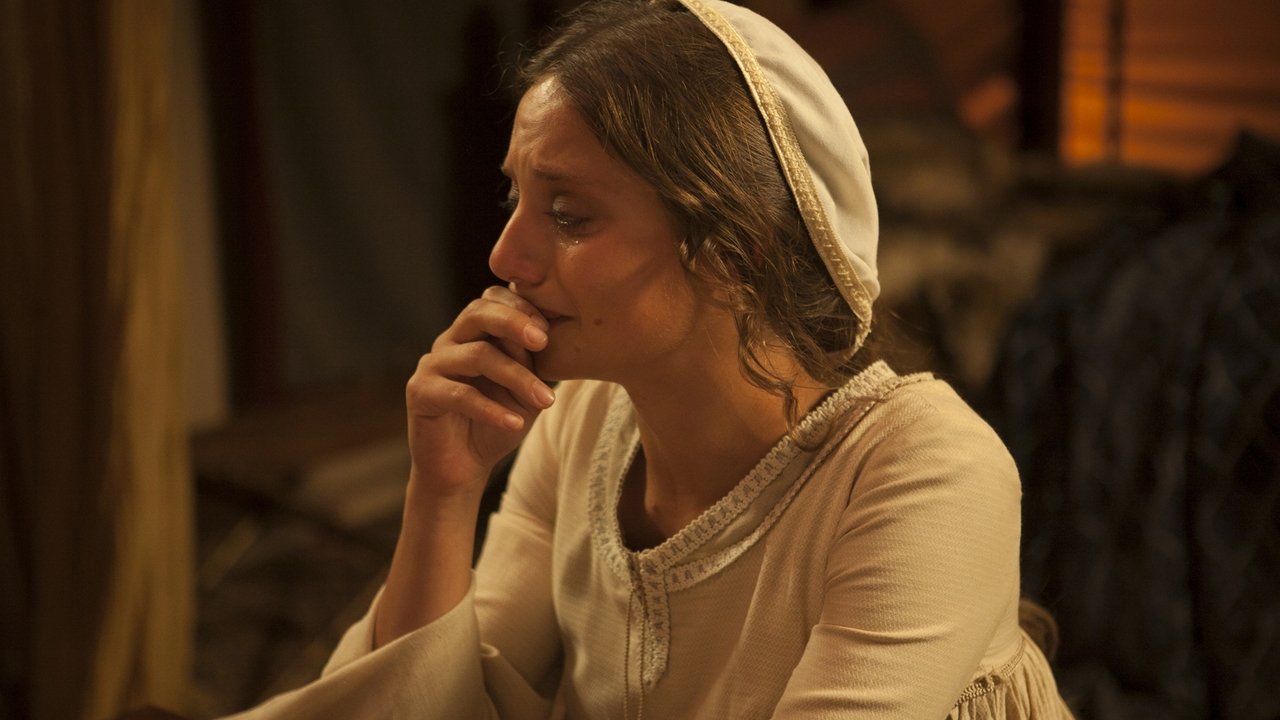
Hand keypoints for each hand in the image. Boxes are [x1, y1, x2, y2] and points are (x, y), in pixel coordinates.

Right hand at [404, 286, 555, 501]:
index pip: (493, 300)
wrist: (464, 467)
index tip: (550, 331)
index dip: (521, 307)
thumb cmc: (498, 422)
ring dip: (517, 377)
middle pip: (478, 313)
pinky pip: (460, 394)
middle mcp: (450, 341)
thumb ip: (529, 363)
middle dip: (514, 323)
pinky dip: (491, 409)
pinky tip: (515, 423)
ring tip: (545, 401)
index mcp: (474, 333)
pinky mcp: (420, 392)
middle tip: (543, 341)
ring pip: (477, 354)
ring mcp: (432, 364)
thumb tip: (544, 336)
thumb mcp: (523, 391)